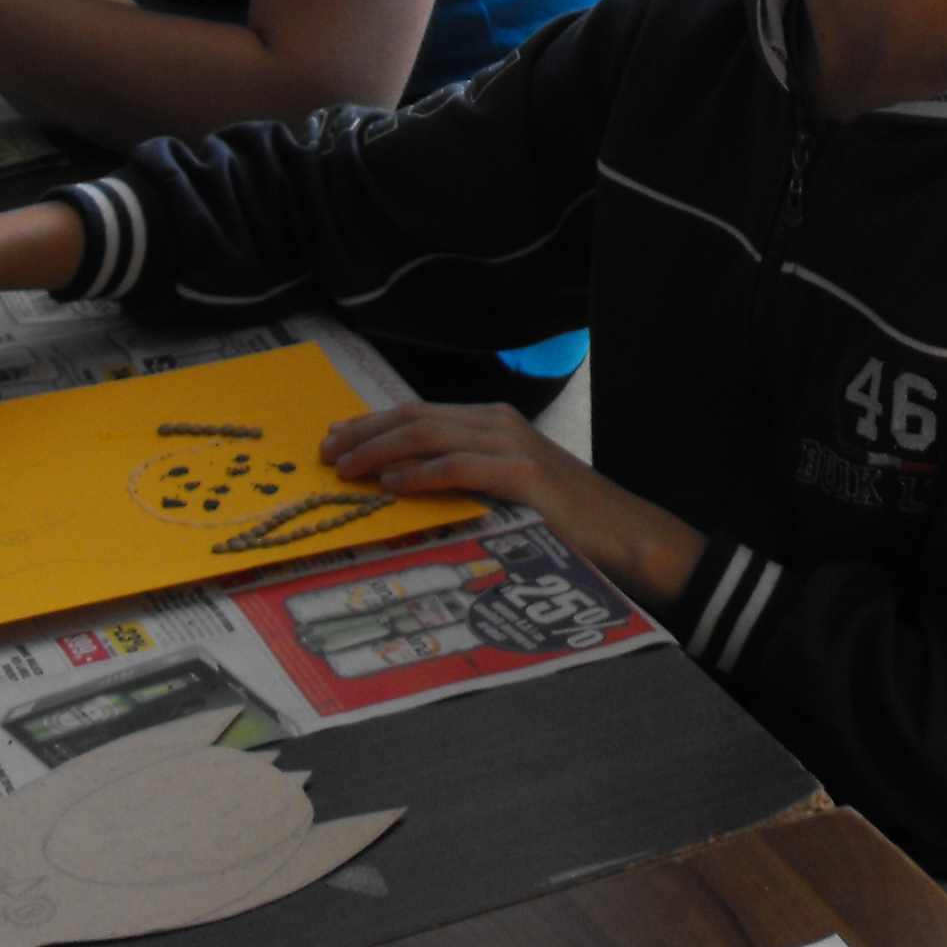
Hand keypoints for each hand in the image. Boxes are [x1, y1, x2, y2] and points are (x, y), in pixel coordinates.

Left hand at [323, 399, 705, 605]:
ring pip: (431, 435)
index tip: (334, 438)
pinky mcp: (524, 475)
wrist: (621, 533)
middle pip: (416, 417)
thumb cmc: (561, 519)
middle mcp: (498, 424)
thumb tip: (400, 488)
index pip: (419, 413)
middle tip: (325, 450)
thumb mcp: (503, 490)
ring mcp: (512, 445)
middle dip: (365, 432)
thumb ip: (462, 479)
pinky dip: (422, 473)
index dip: (372, 423)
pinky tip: (394, 483)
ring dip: (382, 449)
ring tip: (347, 467)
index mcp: (491, 423)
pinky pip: (461, 467)